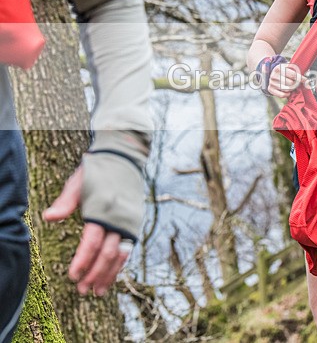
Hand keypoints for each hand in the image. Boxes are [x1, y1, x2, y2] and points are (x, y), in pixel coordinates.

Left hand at [42, 166, 130, 295]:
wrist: (125, 159)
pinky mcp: (135, 223)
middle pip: (108, 254)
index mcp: (103, 211)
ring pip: (121, 254)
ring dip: (109, 274)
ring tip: (98, 290)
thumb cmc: (97, 171)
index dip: (83, 261)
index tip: (73, 276)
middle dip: (96, 274)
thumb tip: (48, 218)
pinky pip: (128, 248)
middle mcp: (120, 219)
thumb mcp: (78, 183)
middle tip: (83, 290)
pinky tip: (111, 274)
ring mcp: (130, 222)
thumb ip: (65, 203)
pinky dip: (120, 263)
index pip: (93, 242)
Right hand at [268, 62, 304, 97]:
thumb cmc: (283, 71)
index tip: (306, 80)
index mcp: (279, 68)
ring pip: (287, 89)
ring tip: (291, 85)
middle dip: (296, 84)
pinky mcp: (270, 89)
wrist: (271, 74)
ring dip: (292, 89)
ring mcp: (271, 83)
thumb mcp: (288, 67)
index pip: (293, 75)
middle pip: (291, 83)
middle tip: (296, 83)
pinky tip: (287, 91)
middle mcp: (274, 75)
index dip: (301, 78)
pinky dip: (287, 94)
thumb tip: (307, 75)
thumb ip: (296, 70)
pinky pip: (282, 95)